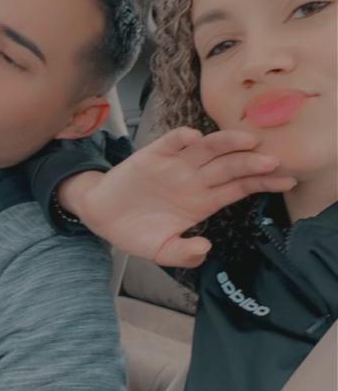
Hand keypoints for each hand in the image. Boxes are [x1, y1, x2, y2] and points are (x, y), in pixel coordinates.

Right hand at [58, 127, 295, 266]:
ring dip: (227, 143)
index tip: (287, 181)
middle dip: (252, 163)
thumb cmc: (136, 231)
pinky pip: (171, 143)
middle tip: (273, 160)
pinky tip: (194, 137)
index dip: (263, 184)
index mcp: (203, 201)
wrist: (102, 215)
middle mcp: (195, 179)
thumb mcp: (161, 251)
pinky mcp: (153, 155)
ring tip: (247, 140)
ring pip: (207, 150)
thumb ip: (183, 253)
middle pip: (230, 167)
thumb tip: (204, 248)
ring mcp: (176, 165)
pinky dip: (182, 139)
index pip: (239, 188)